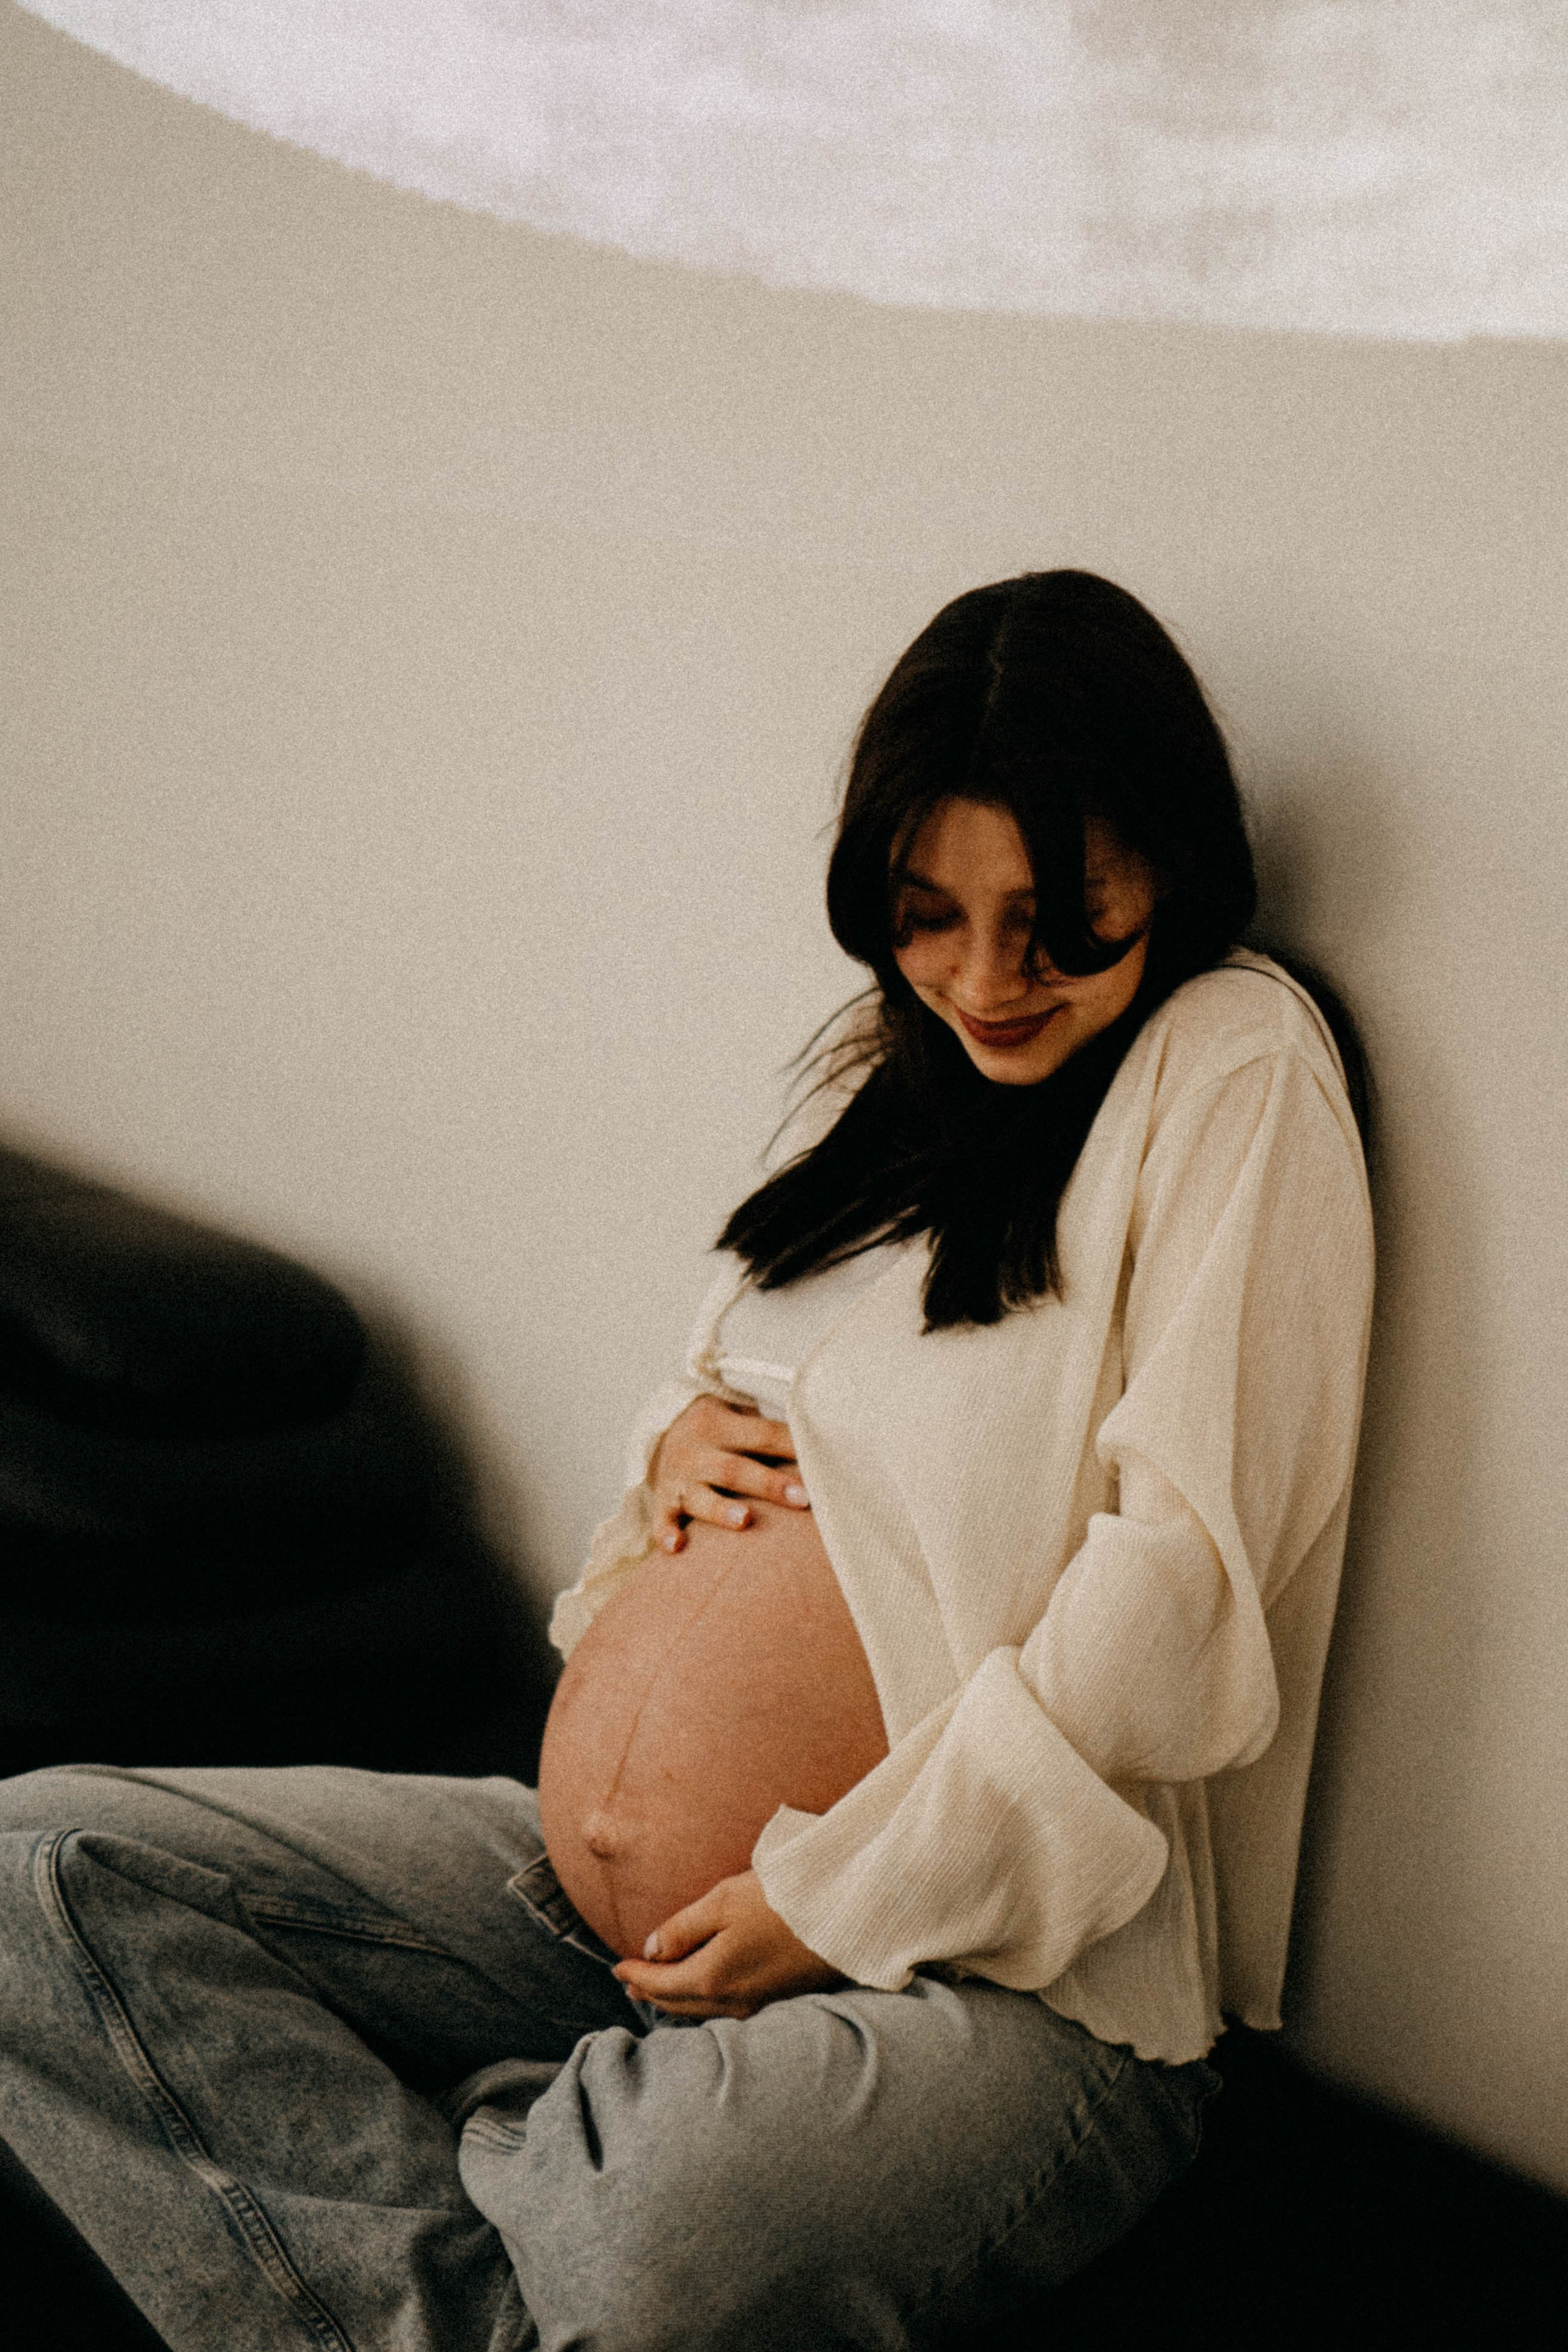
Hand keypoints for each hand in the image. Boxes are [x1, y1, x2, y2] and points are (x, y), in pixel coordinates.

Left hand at [612, 1870, 843, 2018]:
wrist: (845, 1916)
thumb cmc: (782, 1901)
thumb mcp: (723, 1901)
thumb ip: (683, 1927)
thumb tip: (652, 1948)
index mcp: (711, 1977)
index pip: (660, 1982)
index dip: (635, 1974)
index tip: (616, 1966)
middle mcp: (731, 2001)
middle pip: (678, 2003)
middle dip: (650, 1991)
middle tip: (630, 1980)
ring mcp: (756, 2004)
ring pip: (702, 2010)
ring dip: (675, 1999)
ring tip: (657, 1987)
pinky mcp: (777, 1999)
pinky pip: (725, 2009)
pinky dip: (702, 2001)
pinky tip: (702, 1990)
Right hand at [647, 1395, 810, 1553]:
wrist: (663, 1430)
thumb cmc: (724, 1435)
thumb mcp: (741, 1422)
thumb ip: (774, 1437)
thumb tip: (830, 1452)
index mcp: (721, 1425)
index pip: (764, 1435)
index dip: (793, 1448)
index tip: (824, 1466)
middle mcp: (697, 1451)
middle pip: (735, 1469)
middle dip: (769, 1484)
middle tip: (803, 1499)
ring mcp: (677, 1479)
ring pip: (699, 1496)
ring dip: (721, 1510)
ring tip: (745, 1521)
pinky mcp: (662, 1502)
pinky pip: (661, 1519)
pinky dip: (665, 1534)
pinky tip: (676, 1548)